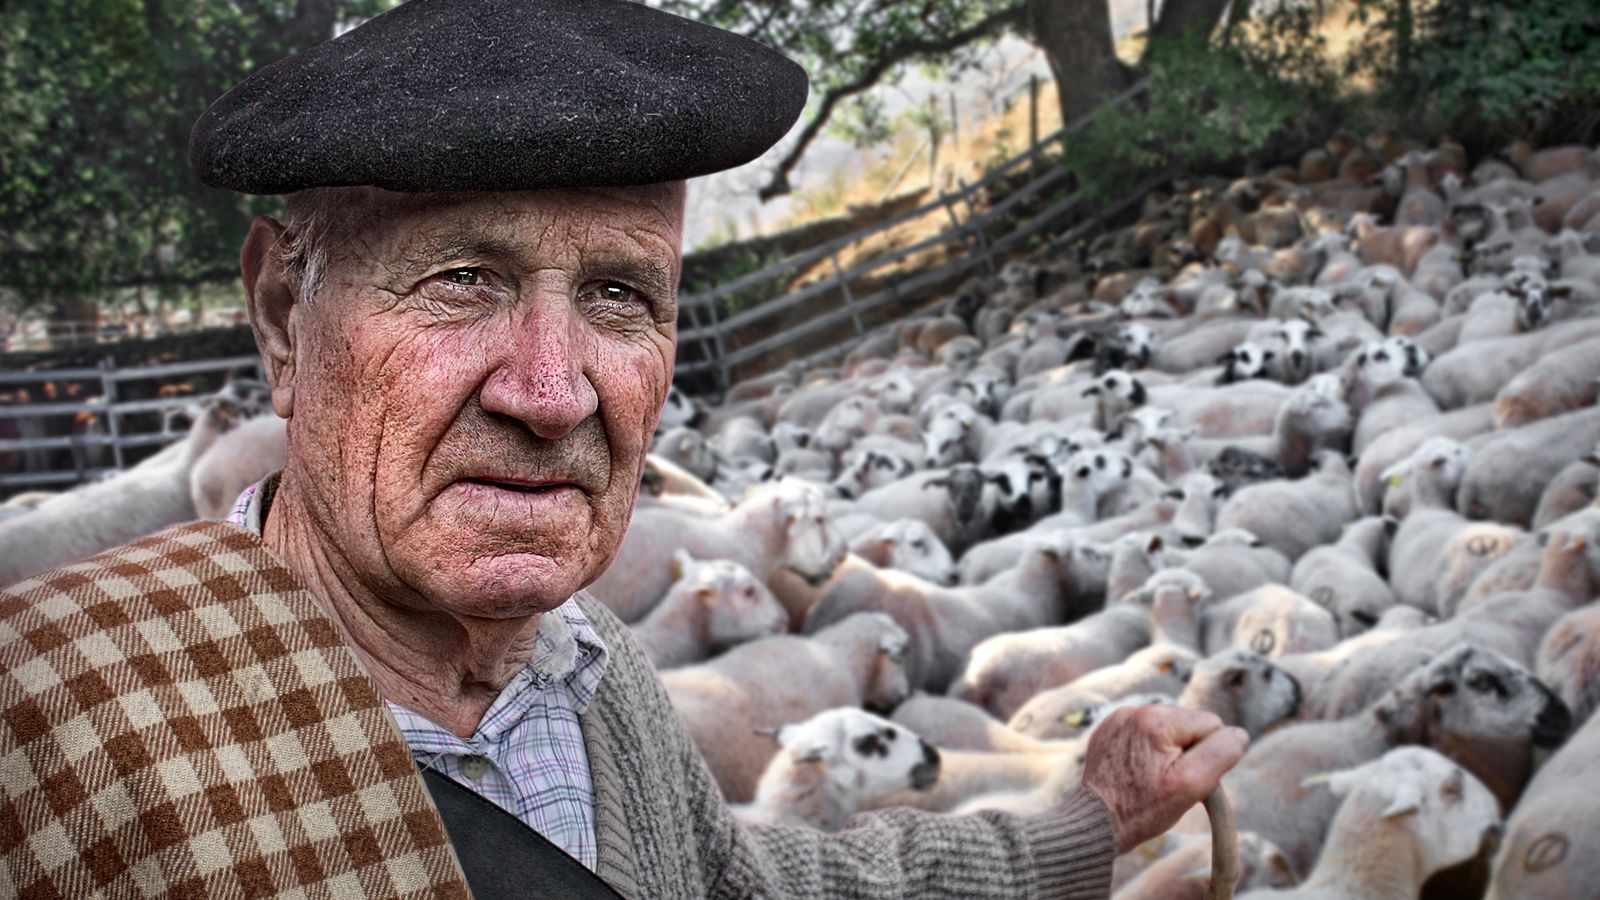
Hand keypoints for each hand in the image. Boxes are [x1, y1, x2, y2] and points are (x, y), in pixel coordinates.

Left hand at [1079, 705, 1248, 853]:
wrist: (1094, 822)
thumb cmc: (1143, 808)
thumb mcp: (1191, 785)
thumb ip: (1220, 754)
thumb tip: (1239, 734)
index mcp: (1158, 719)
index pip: (1210, 724)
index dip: (1209, 755)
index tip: (1187, 777)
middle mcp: (1136, 710)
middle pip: (1188, 725)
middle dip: (1188, 752)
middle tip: (1169, 781)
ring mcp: (1119, 719)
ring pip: (1168, 729)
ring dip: (1168, 751)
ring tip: (1152, 778)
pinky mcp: (1108, 730)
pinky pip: (1143, 733)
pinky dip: (1147, 750)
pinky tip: (1137, 772)